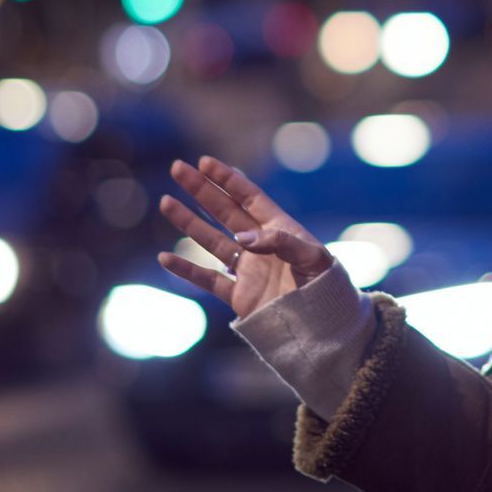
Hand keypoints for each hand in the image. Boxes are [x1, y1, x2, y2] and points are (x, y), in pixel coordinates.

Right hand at [155, 155, 335, 317]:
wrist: (325, 328)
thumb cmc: (326, 287)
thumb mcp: (313, 257)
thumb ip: (280, 242)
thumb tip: (241, 239)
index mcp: (279, 229)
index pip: (249, 197)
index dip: (227, 179)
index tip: (204, 162)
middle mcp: (259, 245)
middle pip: (224, 211)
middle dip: (201, 190)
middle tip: (177, 168)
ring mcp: (247, 270)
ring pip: (210, 240)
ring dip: (188, 221)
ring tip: (166, 201)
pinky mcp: (239, 296)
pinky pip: (207, 279)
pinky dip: (186, 270)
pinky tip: (165, 258)